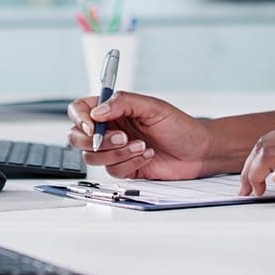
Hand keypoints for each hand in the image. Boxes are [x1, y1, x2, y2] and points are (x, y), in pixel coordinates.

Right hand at [67, 91, 213, 180]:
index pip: (80, 110)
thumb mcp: (153, 107)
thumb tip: (97, 111)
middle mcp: (110, 129)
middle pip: (78, 137)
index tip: (92, 125)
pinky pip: (112, 171)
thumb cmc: (178, 125)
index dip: (80, 118)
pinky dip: (130, 163)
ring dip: (117, 153)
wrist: (197, 151)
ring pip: (93, 157)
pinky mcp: (124, 168)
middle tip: (122, 137)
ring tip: (141, 145)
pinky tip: (147, 155)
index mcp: (113, 109)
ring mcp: (115, 150)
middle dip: (97, 140)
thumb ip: (123, 103)